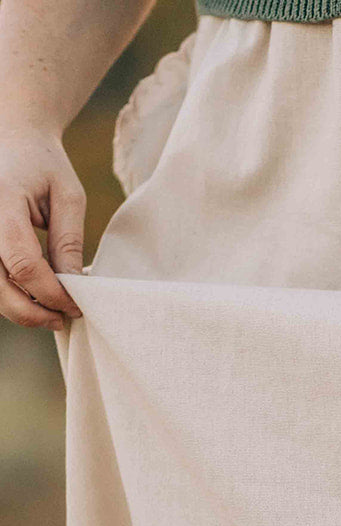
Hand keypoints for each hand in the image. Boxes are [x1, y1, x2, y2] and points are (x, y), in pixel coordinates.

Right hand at [0, 124, 83, 327]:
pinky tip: (33, 295)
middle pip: (0, 287)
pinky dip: (10, 294)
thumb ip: (68, 241)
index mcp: (1, 201)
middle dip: (34, 312)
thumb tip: (73, 287)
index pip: (25, 265)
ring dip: (20, 309)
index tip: (77, 306)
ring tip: (51, 311)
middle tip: (63, 318)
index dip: (52, 294)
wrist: (10, 135)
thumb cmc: (42, 163)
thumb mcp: (67, 195)